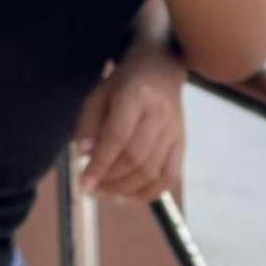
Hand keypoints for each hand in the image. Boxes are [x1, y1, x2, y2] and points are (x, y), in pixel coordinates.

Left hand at [74, 44, 187, 203]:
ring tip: (106, 192)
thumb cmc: (123, 83)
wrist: (161, 68)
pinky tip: (129, 197)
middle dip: (111, 180)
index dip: (100, 164)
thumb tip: (86, 156)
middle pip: (136, 158)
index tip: (84, 184)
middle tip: (92, 189)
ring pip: (152, 171)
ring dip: (126, 189)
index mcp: (136, 96)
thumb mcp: (98, 94)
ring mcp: (174, 130)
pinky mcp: (182, 142)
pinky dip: (149, 193)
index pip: (118, 137)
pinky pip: (169, 177)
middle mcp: (160, 114)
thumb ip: (89, 124)